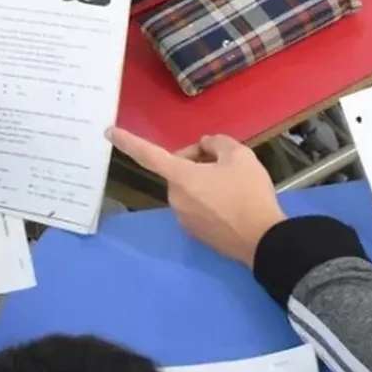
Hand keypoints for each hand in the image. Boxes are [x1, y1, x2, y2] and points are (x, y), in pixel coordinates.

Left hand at [106, 128, 283, 264]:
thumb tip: (206, 147)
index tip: (108, 132)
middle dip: (195, 161)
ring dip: (202, 180)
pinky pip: (196, 206)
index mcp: (181, 177)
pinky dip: (208, 199)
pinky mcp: (195, 233)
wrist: (262, 239)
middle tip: (223, 161)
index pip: (148, 155)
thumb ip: (217, 143)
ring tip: (232, 183)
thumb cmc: (248, 193)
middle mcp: (175, 198)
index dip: (128, 141)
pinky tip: (231, 202)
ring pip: (188, 188)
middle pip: (178, 170)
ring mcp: (183, 218)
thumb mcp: (239, 155)